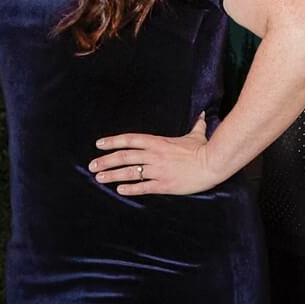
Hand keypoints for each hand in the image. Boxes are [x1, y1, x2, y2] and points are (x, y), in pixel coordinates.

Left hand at [89, 117, 223, 196]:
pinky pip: (143, 187)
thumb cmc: (203, 148)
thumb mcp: (196, 134)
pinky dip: (130, 188)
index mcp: (158, 142)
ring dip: (112, 175)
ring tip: (99, 178)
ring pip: (129, 172)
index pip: (129, 140)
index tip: (98, 144)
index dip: (112, 142)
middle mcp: (154, 155)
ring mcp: (158, 170)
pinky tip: (119, 190)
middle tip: (92, 166)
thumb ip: (196, 124)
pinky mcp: (164, 185)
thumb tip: (203, 113)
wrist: (212, 163)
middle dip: (106, 161)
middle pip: (124, 157)